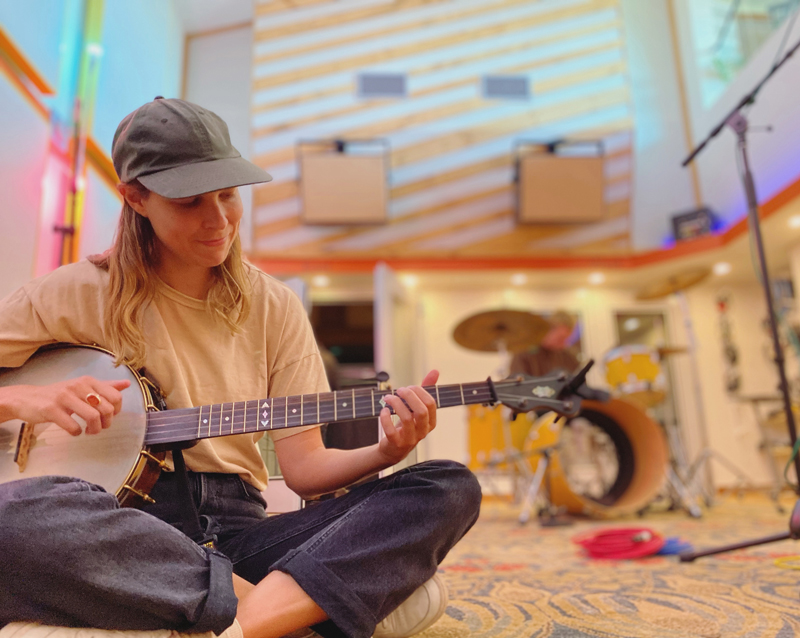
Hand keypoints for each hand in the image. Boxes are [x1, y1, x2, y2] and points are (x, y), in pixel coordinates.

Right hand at [5, 376, 130, 435]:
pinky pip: (73, 426)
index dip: (116, 411)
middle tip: (98, 428)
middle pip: (107, 409)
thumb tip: (126, 384)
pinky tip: (74, 431)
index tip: (108, 417)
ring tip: (88, 431)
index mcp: (88, 381)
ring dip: (94, 430)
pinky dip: (76, 432)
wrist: (27, 398)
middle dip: (106, 423)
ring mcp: (64, 397)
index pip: (116, 396)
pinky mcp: (51, 409)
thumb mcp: (83, 387)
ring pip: (93, 417)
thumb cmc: (59, 395)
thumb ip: (104, 387)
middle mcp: (78, 386)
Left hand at [377, 370, 438, 464]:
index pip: (431, 404)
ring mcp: (410, 439)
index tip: (409, 387)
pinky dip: (385, 418)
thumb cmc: (406, 425)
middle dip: (409, 396)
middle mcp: (423, 431)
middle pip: (421, 410)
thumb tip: (435, 371)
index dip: (419, 391)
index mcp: (430, 422)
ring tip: (388, 397)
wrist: (394, 449)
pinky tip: (383, 410)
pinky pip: (391, 431)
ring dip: (395, 403)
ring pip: (406, 418)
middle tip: (399, 390)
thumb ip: (425, 391)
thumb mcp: (416, 408)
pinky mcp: (396, 444)